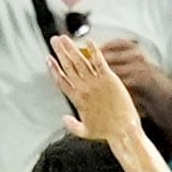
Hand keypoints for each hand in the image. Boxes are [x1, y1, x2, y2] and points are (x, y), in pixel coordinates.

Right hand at [48, 27, 149, 149]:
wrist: (123, 131)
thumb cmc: (106, 132)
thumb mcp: (84, 131)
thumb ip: (72, 125)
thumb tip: (64, 119)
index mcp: (77, 99)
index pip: (61, 80)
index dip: (53, 68)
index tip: (48, 58)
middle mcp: (84, 88)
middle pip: (68, 66)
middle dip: (60, 52)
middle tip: (54, 40)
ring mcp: (96, 82)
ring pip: (80, 61)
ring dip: (71, 48)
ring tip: (64, 38)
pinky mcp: (110, 79)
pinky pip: (99, 62)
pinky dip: (94, 51)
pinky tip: (89, 42)